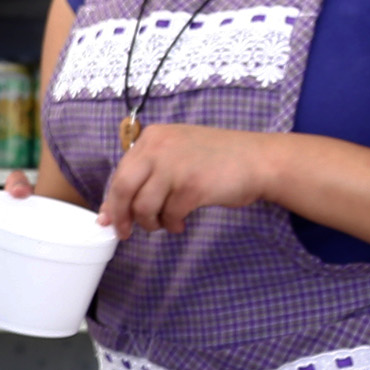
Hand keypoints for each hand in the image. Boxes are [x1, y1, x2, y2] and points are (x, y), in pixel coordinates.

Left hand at [95, 125, 281, 239]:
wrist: (259, 160)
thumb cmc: (217, 160)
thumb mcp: (176, 156)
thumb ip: (146, 175)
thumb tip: (111, 210)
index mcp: (152, 137)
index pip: (120, 173)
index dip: (112, 201)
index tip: (110, 219)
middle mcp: (158, 147)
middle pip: (123, 189)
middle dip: (122, 216)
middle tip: (126, 233)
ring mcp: (175, 166)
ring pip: (144, 207)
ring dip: (152, 223)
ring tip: (166, 223)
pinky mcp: (191, 186)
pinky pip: (169, 214)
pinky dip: (172, 223)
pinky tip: (181, 222)